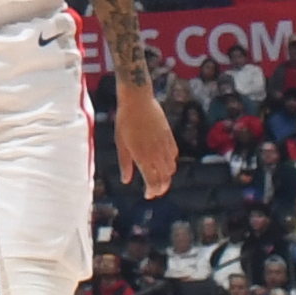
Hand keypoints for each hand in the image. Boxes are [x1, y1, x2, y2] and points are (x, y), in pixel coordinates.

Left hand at [111, 74, 179, 201]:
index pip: (153, 182)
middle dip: (161, 188)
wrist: (137, 99)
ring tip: (159, 178)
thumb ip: (125, 163)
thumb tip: (126, 180)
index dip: (152, 192)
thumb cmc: (125, 120)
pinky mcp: (169, 136)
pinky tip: (164, 163)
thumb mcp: (121, 143)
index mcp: (143, 157)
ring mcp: (165, 145)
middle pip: (165, 179)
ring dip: (166, 177)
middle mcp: (156, 154)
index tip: (148, 195)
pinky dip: (171, 163)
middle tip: (154, 191)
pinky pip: (174, 156)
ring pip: (171, 168)